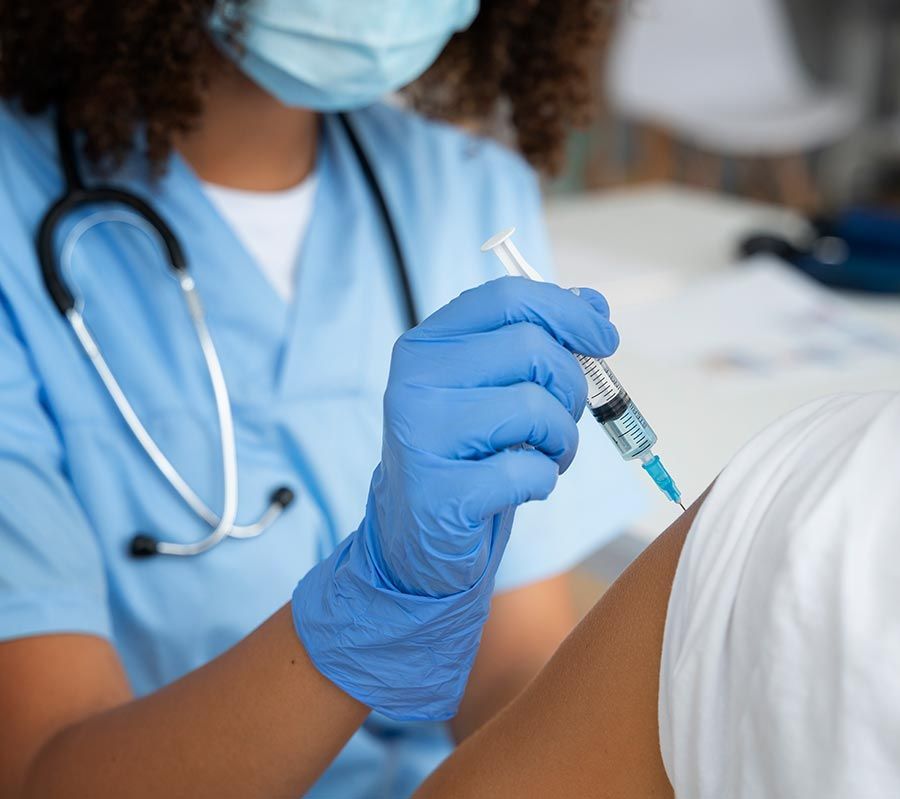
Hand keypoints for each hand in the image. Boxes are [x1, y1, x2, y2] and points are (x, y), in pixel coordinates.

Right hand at [292, 277, 617, 719]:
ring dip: (562, 438)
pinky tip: (520, 486)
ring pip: (535, 409)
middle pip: (531, 349)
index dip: (569, 312)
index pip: (508, 298)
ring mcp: (420, 436)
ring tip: (546, 455)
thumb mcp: (492, 387)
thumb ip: (537, 340)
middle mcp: (414, 380)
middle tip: (565, 417)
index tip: (602, 338)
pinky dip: (542, 480)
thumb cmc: (466, 451)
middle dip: (570, 386)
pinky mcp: (440, 492)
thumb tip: (595, 305)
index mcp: (427, 344)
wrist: (416, 535)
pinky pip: (528, 470)